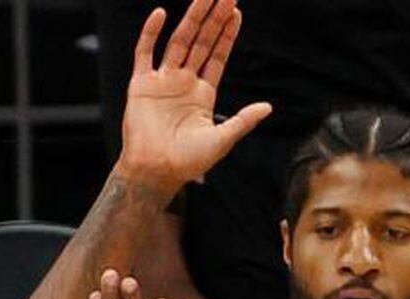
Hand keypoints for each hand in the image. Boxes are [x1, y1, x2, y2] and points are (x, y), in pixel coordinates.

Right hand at [117, 0, 271, 197]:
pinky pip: (145, 52)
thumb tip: (268, 107)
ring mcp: (162, 81)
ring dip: (191, 18)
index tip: (236, 12)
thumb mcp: (222, 140)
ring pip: (178, 41)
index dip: (226, 35)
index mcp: (202, 94)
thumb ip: (243, 121)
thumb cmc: (188, 163)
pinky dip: (151, 33)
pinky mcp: (141, 84)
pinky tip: (161, 14)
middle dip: (214, 19)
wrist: (155, 172)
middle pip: (201, 43)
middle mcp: (183, 83)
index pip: (217, 57)